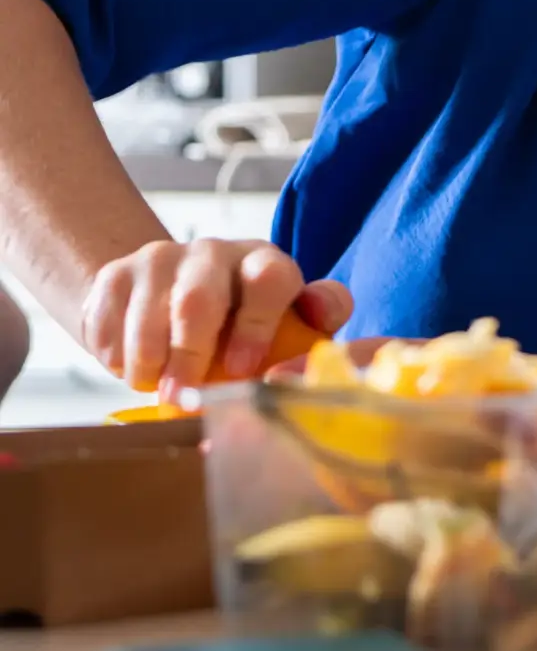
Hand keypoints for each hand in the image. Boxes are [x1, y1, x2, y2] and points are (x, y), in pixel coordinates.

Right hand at [82, 239, 353, 394]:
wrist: (175, 301)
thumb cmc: (245, 324)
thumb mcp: (289, 324)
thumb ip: (314, 327)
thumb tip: (316, 344)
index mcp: (265, 263)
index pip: (270, 279)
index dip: (257, 326)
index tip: (242, 368)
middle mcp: (214, 252)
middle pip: (198, 299)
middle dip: (189, 356)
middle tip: (181, 397)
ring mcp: (161, 258)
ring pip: (147, 313)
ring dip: (148, 361)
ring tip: (154, 386)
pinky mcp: (116, 274)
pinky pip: (106, 318)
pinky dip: (114, 353)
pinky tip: (128, 366)